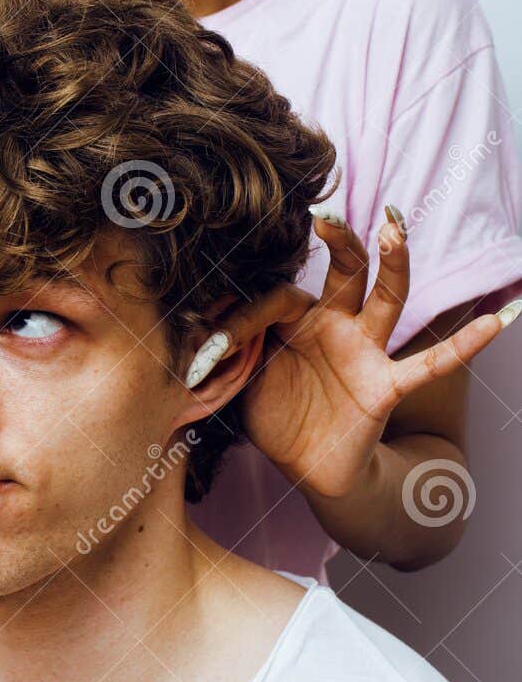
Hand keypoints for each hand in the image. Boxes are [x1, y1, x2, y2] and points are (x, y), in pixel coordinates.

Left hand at [202, 206, 514, 499]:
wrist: (306, 466)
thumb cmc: (276, 414)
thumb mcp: (239, 382)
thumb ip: (224, 355)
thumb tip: (190, 335)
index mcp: (297, 319)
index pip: (275, 297)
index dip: (241, 319)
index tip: (212, 348)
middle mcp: (336, 325)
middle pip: (345, 270)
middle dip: (340, 241)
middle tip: (326, 214)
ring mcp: (365, 351)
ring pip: (386, 298)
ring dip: (392, 263)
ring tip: (395, 228)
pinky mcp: (385, 386)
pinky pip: (430, 364)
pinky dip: (464, 345)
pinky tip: (498, 321)